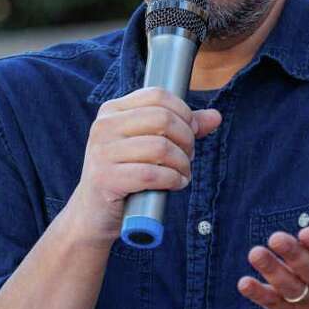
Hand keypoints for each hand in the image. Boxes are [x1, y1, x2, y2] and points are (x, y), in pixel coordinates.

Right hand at [66, 88, 221, 239]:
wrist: (94, 213)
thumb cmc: (126, 175)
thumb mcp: (149, 146)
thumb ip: (181, 128)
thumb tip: (214, 116)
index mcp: (113, 111)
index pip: (157, 96)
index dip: (184, 112)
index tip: (191, 131)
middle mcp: (104, 127)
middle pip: (162, 119)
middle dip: (186, 140)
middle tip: (188, 156)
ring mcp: (102, 152)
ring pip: (160, 147)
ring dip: (182, 163)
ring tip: (182, 173)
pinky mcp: (106, 179)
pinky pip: (152, 175)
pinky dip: (172, 180)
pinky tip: (175, 184)